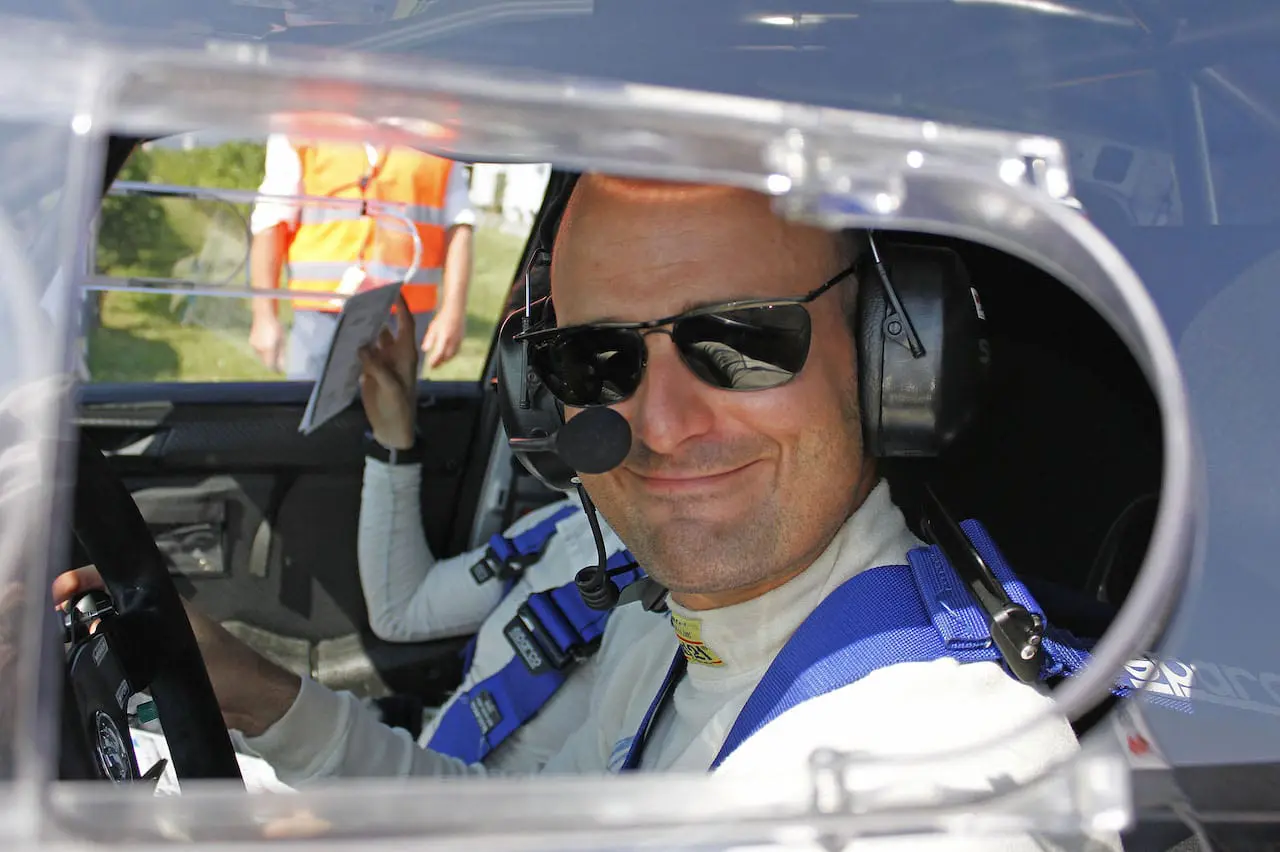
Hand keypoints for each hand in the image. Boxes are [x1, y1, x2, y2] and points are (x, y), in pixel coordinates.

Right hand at [51, 566, 299, 737]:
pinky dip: (107, 660)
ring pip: (115, 632)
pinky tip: (88, 668)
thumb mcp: (185, 655)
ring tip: (64, 642)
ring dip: (92, 636)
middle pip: (112, 605)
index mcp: (169, 606)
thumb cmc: (229, 673)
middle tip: (54, 618)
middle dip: (82, 608)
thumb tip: (101, 633)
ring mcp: (159, 643)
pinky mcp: (159, 668)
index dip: (89, 580)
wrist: (255, 703)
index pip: (122, 582)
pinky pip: (125, 659)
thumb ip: (147, 648)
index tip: (61, 590)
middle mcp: (161, 619)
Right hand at [249, 315, 285, 372]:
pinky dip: (263, 352)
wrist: (263, 315)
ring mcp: (254, 346)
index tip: (279, 371)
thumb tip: (281, 367)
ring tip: (274, 349)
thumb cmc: (276, 327)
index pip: (270, 365)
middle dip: (272, 364)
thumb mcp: (282, 341)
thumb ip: (281, 355)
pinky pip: (258, 351)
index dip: (275, 370)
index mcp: (268, 349)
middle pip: (265, 362)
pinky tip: (268, 344)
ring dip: (267, 357)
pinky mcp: (251, 342)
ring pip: (261, 357)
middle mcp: (259, 349)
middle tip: (279, 362)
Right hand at [358, 295, 418, 449]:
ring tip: (347, 316)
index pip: (406, 324)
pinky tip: (341, 338)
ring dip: (362, 331)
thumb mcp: (391, 388)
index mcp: (406, 355)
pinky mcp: (369, 371)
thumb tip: (362, 347)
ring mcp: (381, 362)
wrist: (392, 428)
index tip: (393, 291)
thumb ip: (378, 368)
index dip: (401, 307)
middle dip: (376, 314)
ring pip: (372, 340)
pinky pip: (362, 354)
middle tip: (360, 299)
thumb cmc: (399, 408)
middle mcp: (394, 354)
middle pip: (385, 328)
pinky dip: (353, 347)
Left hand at [421, 307, 464, 370]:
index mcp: (444, 337)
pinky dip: (451, 355)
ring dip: (446, 360)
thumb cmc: (442, 318)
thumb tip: (424, 349)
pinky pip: (456, 351)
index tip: (430, 366)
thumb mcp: (433, 327)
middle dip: (440, 363)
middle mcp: (452, 341)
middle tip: (434, 367)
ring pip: (452, 355)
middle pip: (446, 357)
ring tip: (440, 362)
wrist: (455, 311)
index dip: (435, 361)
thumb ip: (429, 339)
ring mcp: (458, 340)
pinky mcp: (461, 339)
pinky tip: (447, 355)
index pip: (439, 353)